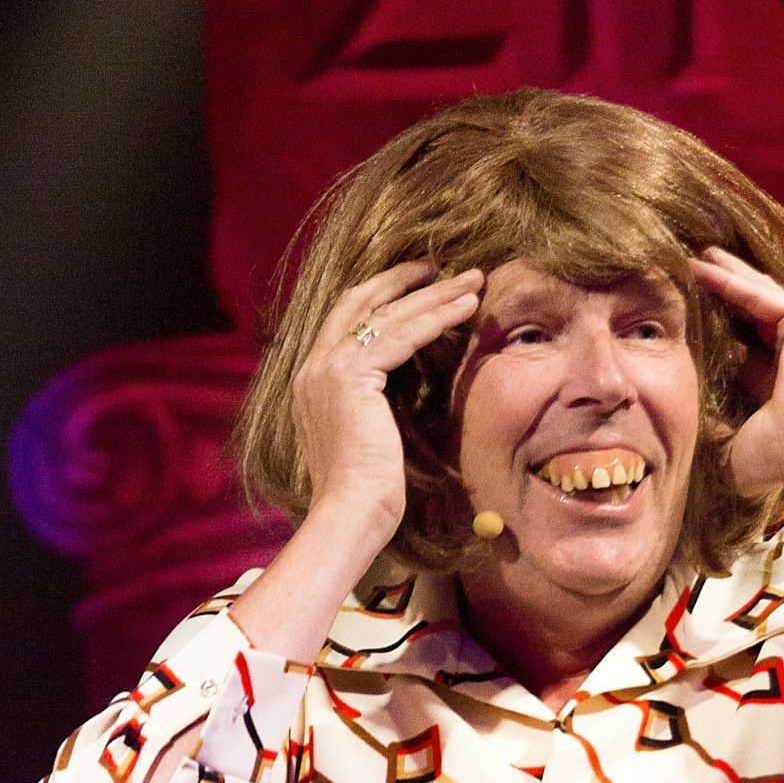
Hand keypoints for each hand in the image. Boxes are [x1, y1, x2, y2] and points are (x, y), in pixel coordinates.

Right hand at [291, 261, 483, 546]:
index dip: (380, 297)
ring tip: (472, 281)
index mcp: (312, 381)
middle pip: (361, 302)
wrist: (348, 515)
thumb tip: (393, 402)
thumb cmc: (364, 496)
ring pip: (388, 314)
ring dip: (434, 294)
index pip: (346, 321)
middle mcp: (313, 366)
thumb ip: (370, 410)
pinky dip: (438, 317)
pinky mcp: (351, 376)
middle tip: (440, 267)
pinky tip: (467, 308)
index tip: (415, 285)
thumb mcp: (366, 441)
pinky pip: (403, 335)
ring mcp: (328, 368)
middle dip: (403, 280)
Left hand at [689, 249, 783, 499]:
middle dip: (722, 294)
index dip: (715, 334)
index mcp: (776, 388)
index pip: (742, 352)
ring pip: (755, 297)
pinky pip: (758, 293)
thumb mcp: (731, 449)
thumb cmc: (779, 455)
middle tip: (692, 273)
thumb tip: (678, 434)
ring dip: (726, 275)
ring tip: (698, 256)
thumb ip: (709, 437)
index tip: (686, 321)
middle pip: (749, 316)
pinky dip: (729, 279)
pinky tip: (701, 265)